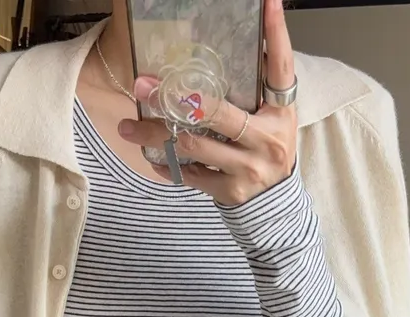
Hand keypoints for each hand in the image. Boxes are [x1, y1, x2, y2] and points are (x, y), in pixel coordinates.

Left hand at [117, 0, 296, 205]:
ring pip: (193, 145)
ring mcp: (247, 168)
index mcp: (281, 112)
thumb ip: (256, 85)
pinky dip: (168, 164)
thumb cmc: (267, 147)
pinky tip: (152, 156)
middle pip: (216, 112)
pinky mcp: (230, 191)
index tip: (269, 1)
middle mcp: (266, 140)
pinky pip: (190, 175)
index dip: (276, 33)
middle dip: (175, 99)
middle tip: (142, 86)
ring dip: (156, 133)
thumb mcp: (272, 116)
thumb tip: (238, 37)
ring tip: (128, 126)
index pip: (281, 66)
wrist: (274, 204)